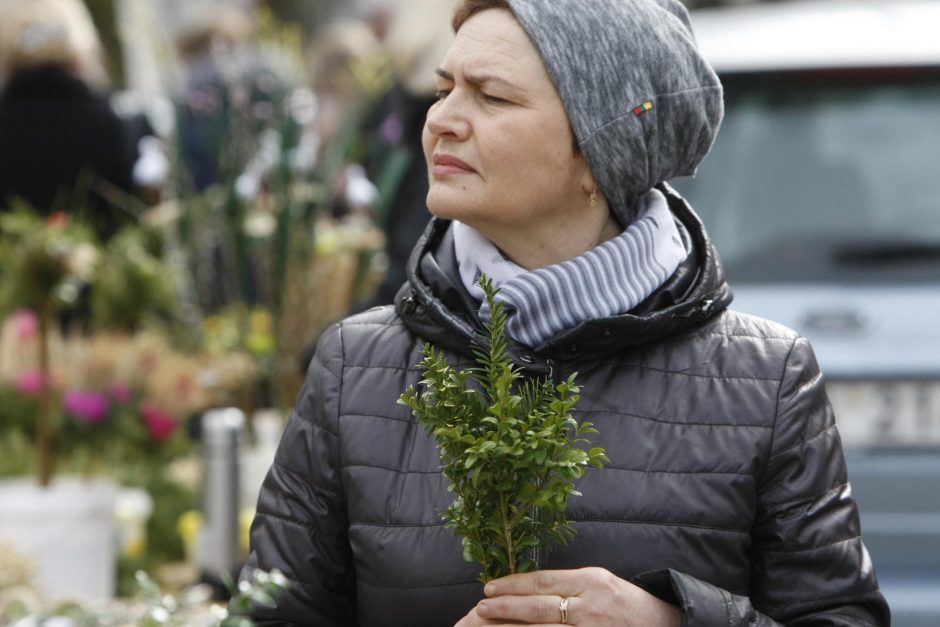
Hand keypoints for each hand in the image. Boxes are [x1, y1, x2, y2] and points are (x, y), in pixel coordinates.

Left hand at [455, 567, 681, 626]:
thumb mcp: (599, 581)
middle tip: (481, 607)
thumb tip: (527, 588)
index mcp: (590, 580)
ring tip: (490, 626)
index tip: (490, 587)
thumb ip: (568, 584)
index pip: (543, 581)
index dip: (513, 585)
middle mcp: (590, 605)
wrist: (662, 624)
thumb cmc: (626, 601)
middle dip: (506, 607)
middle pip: (538, 606)